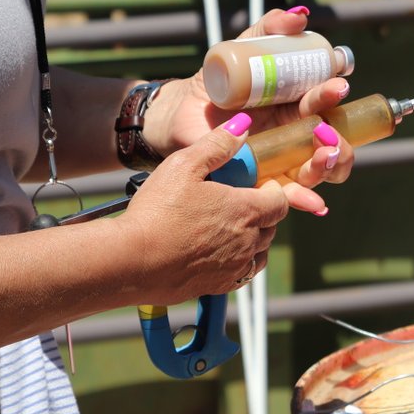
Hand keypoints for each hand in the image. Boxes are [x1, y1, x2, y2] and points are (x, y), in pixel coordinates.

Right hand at [118, 115, 287, 302]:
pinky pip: (242, 275)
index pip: (280, 201)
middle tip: (239, 202)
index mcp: (246, 211)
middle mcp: (248, 242)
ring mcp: (234, 268)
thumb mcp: (184, 165)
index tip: (258, 184)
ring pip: (259, 253)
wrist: (132, 261)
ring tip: (230, 227)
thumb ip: (216, 145)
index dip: (273, 190)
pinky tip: (218, 252)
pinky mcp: (218, 287)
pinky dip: (238, 262)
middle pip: (272, 226)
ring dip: (253, 239)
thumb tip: (242, 127)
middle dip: (263, 212)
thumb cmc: (157, 211)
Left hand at [143, 8, 354, 213]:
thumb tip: (300, 17)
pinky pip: (292, 196)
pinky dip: (307, 201)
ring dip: (331, 165)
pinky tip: (315, 205)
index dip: (336, 94)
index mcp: (297, 102)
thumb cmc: (213, 83)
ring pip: (321, 169)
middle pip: (334, 139)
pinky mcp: (266, 184)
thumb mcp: (241, 49)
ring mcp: (285, 160)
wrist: (178, 114)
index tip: (337, 83)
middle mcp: (298, 133)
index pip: (329, 100)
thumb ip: (267, 30)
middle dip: (341, 135)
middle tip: (329, 128)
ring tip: (325, 157)